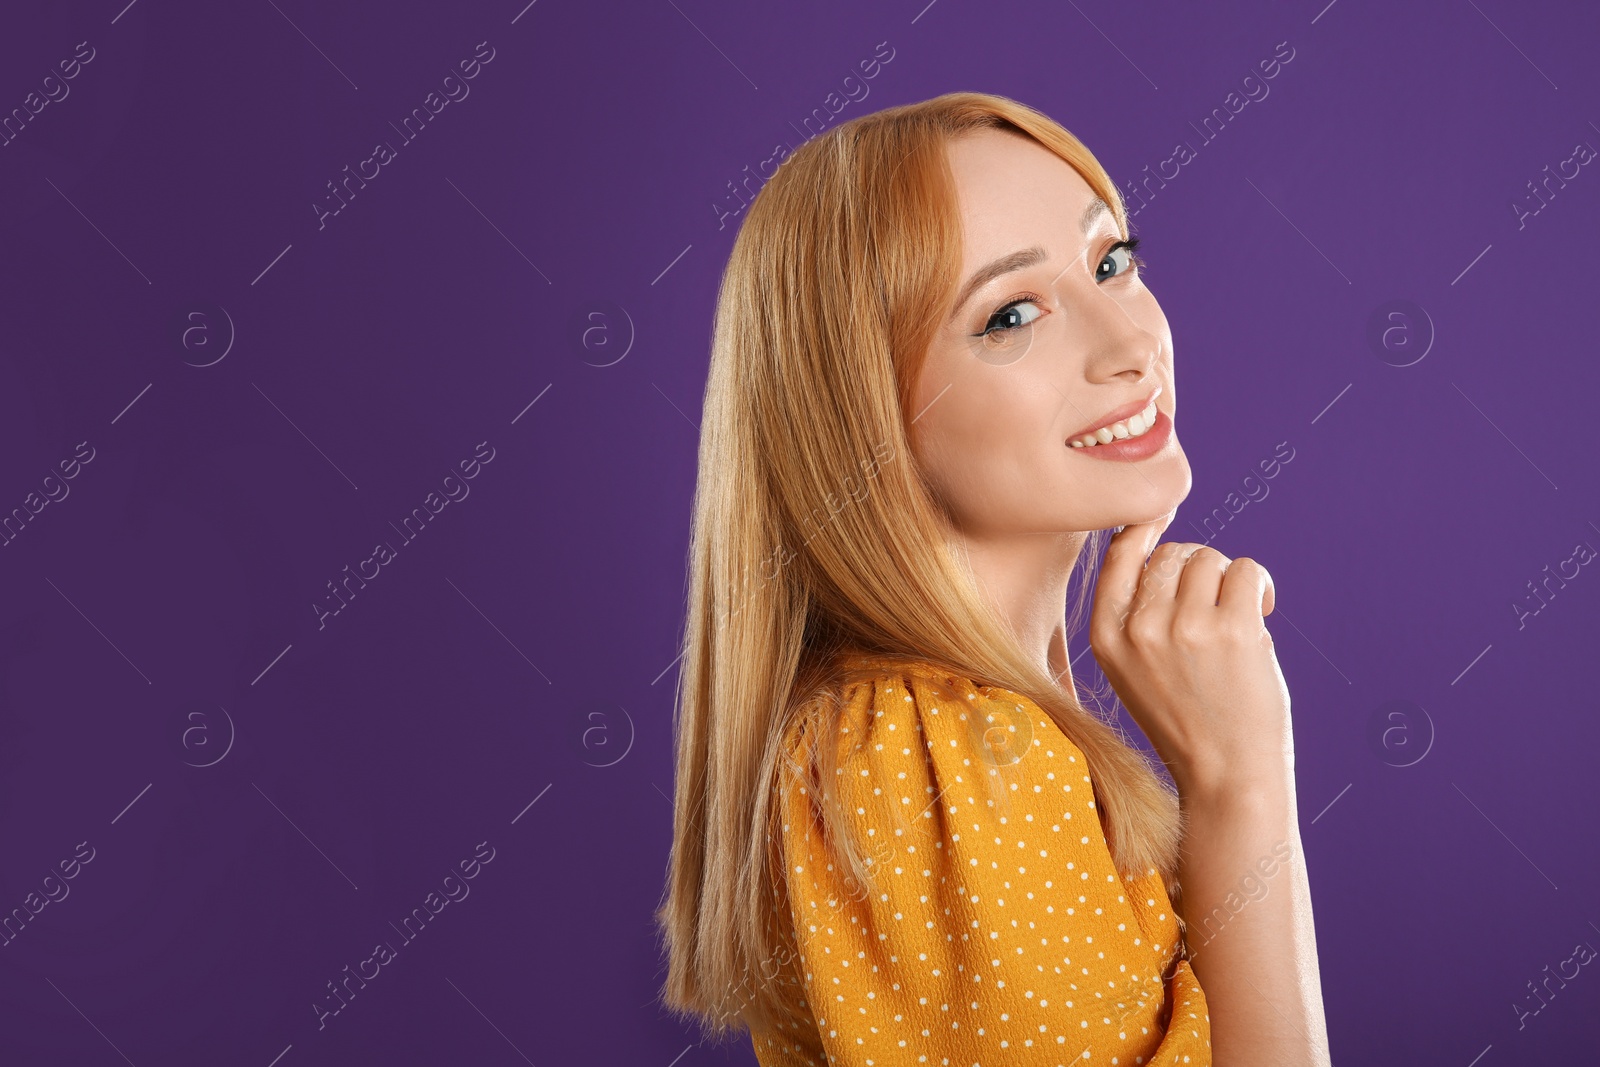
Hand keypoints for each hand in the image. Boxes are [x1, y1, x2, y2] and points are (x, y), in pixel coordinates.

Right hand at [1088, 512, 1292, 802]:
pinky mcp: (1232, 630)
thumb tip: (1163, 542)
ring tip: (1238, 617)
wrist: (1226, 778)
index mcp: (1105, 638)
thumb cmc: (1187, 722)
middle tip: (1216, 604)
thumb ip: (1137, 616)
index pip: (1117, 557)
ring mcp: (1185, 627)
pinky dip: (1258, 585)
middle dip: (1198, 568)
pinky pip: (1245, 570)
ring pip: (1209, 558)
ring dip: (1229, 579)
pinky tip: (1261, 614)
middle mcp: (1139, 629)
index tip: (1161, 513)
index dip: (1142, 528)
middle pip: (1171, 553)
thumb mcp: (1134, 671)